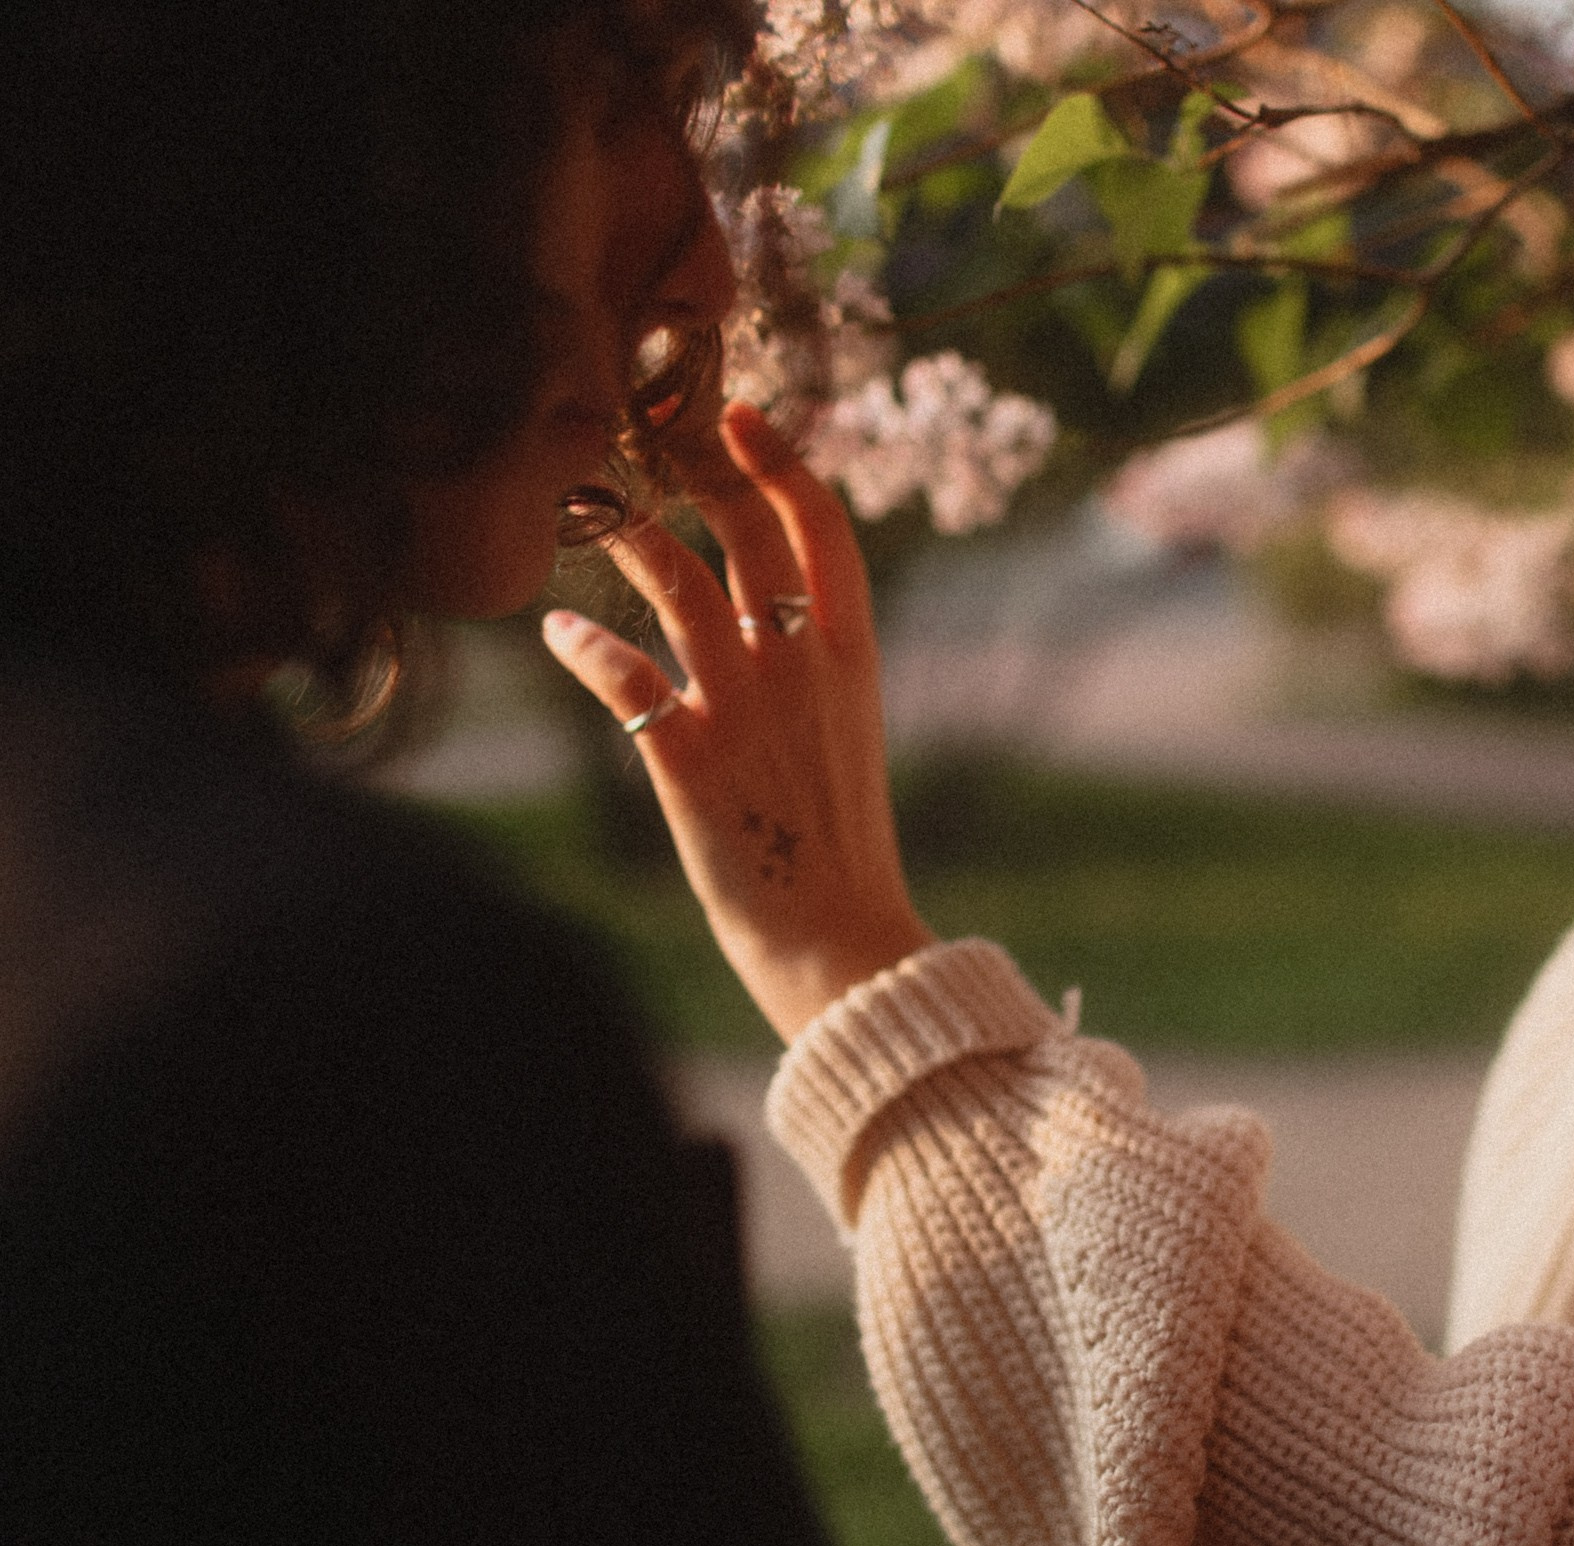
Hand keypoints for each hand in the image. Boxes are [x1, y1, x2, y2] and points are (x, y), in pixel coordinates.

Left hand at [543, 404, 933, 1040]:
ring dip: (624, 532)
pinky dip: (581, 645)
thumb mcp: (844, 732)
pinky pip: (620, 674)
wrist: (836, 936)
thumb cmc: (837, 841)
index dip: (781, 461)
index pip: (824, 528)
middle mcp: (798, 665)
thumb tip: (759, 605)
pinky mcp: (684, 757)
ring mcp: (742, 706)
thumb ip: (809, 662)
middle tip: (648, 436)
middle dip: (693, 469)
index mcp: (851, 657)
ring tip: (588, 509)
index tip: (741, 415)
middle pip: (745, 530)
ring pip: (674, 579)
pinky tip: (555, 632)